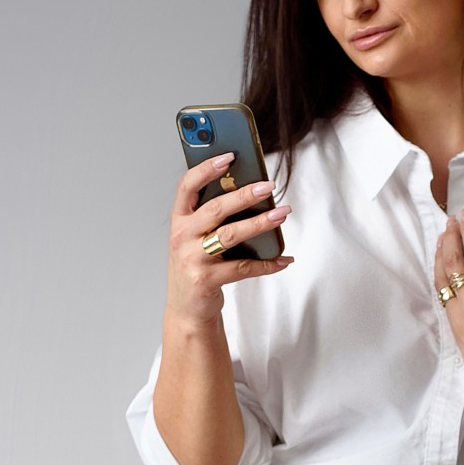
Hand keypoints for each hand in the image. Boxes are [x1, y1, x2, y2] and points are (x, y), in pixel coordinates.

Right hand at [165, 151, 291, 331]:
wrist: (187, 308)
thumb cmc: (196, 263)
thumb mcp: (195, 236)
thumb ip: (213, 214)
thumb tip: (251, 190)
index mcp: (179, 219)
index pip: (188, 186)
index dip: (207, 169)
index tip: (230, 156)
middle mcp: (182, 236)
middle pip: (215, 209)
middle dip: (244, 195)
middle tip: (269, 186)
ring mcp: (192, 259)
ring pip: (230, 236)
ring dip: (259, 224)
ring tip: (281, 214)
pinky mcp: (206, 280)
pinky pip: (242, 268)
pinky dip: (267, 263)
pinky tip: (283, 258)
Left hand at [433, 209, 463, 418]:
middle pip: (454, 262)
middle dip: (451, 236)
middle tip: (454, 220)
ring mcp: (460, 317)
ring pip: (442, 277)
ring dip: (440, 253)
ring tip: (444, 236)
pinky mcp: (454, 326)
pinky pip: (442, 293)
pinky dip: (440, 274)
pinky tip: (442, 264)